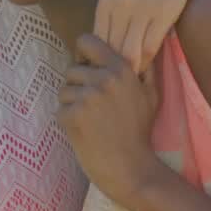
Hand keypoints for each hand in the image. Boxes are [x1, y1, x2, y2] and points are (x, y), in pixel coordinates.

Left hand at [58, 34, 162, 209]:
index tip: (87, 66)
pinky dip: (68, 121)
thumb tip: (141, 47)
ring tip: (90, 121)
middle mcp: (103, 79)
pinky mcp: (71, 115)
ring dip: (71, 104)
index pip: (87, 41)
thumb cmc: (140, 132)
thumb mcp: (151, 95)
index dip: (83, 53)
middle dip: (78, 86)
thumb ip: (144, 69)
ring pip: (63, 90)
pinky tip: (84, 132)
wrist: (130, 169)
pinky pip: (59, 110)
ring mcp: (86, 97)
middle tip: (93, 107)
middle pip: (72, 70)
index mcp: (120, 69)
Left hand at [95, 0, 204, 72]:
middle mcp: (120, 6)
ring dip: (130, 70)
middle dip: (112, 70)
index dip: (96, 62)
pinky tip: (147, 69)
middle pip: (110, 50)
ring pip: (129, 52)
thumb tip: (97, 56)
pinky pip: (150, 47)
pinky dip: (147, 62)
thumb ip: (110, 22)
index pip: (95, 42)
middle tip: (114, 85)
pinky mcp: (162, 14)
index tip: (101, 76)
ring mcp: (141, 10)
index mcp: (105, 3)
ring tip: (130, 82)